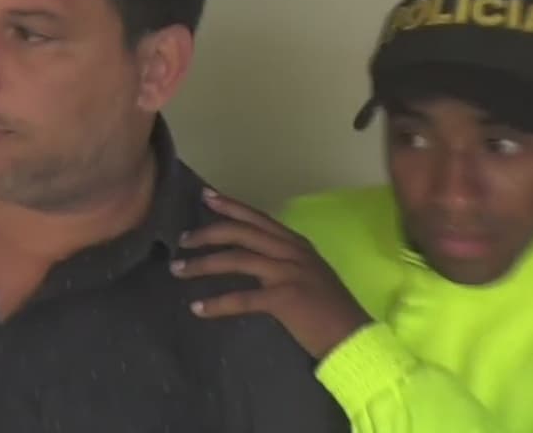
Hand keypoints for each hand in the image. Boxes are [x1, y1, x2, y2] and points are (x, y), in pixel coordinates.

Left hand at [170, 188, 370, 358]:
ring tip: (179, 271)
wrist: (353, 336)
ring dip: (203, 264)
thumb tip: (252, 254)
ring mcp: (288, 272)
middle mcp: (291, 252)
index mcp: (296, 244)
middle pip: (241, 233)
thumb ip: (283, 260)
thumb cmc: (329, 309)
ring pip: (236, 260)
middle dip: (207, 233)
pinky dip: (217, 304)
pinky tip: (198, 309)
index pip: (257, 218)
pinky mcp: (284, 298)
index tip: (205, 196)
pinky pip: (242, 298)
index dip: (231, 206)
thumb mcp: (308, 272)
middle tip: (182, 241)